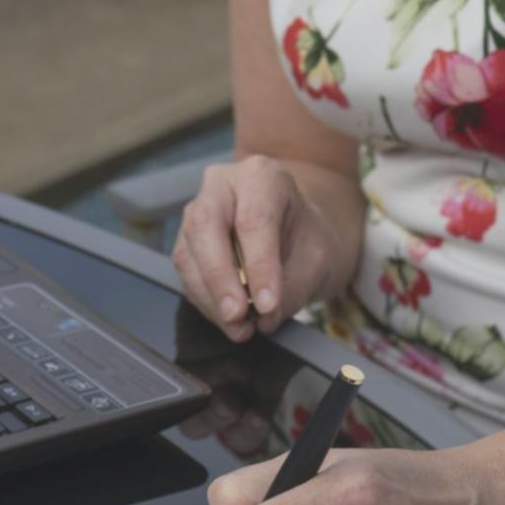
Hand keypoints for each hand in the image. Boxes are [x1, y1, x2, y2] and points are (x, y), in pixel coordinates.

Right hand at [172, 156, 346, 343]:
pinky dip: (206, 302)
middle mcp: (221, 187)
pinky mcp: (186, 243)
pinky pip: (187, 274)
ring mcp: (196, 213)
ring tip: (239, 327)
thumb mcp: (318, 260)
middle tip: (238, 316)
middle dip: (221, 278)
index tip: (269, 305)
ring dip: (211, 298)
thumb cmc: (306, 239)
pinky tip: (228, 320)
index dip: (260, 265)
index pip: (254, 219)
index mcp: (261, 176)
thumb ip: (294, 287)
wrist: (294, 234)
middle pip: (206, 227)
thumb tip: (265, 317)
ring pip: (189, 254)